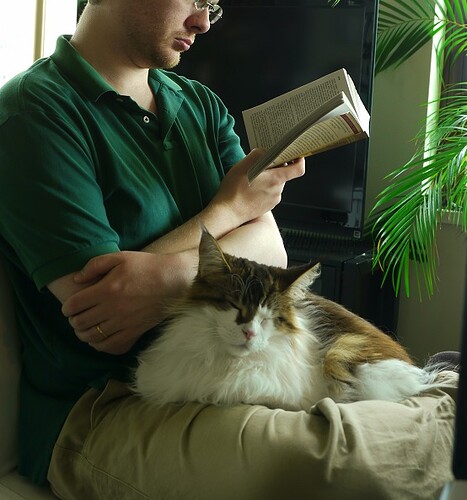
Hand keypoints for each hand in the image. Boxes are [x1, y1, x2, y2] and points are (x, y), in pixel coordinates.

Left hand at [61, 250, 194, 354]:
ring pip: (92, 337)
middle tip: (76, 317)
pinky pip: (110, 345)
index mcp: (107, 289)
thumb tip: (76, 279)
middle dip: (73, 321)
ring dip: (84, 334)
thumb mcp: (120, 257)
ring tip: (85, 328)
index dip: (67, 308)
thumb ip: (95, 265)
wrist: (174, 279)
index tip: (69, 307)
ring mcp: (124, 322)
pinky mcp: (135, 331)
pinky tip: (99, 338)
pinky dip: (99, 345)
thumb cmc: (146, 266)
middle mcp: (113, 308)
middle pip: (80, 323)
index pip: (74, 305)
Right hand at [208, 149, 304, 227]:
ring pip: (274, 184)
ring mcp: (272, 201)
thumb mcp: (243, 165)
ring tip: (251, 179)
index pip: (298, 168)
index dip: (299, 159)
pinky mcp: (266, 207)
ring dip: (266, 179)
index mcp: (276, 179)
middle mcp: (277, 191)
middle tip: (260, 165)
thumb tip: (265, 152)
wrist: (227, 213)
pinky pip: (268, 194)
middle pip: (283, 175)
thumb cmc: (234, 190)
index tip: (295, 154)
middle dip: (274, 168)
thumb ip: (258, 154)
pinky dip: (262, 189)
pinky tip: (249, 189)